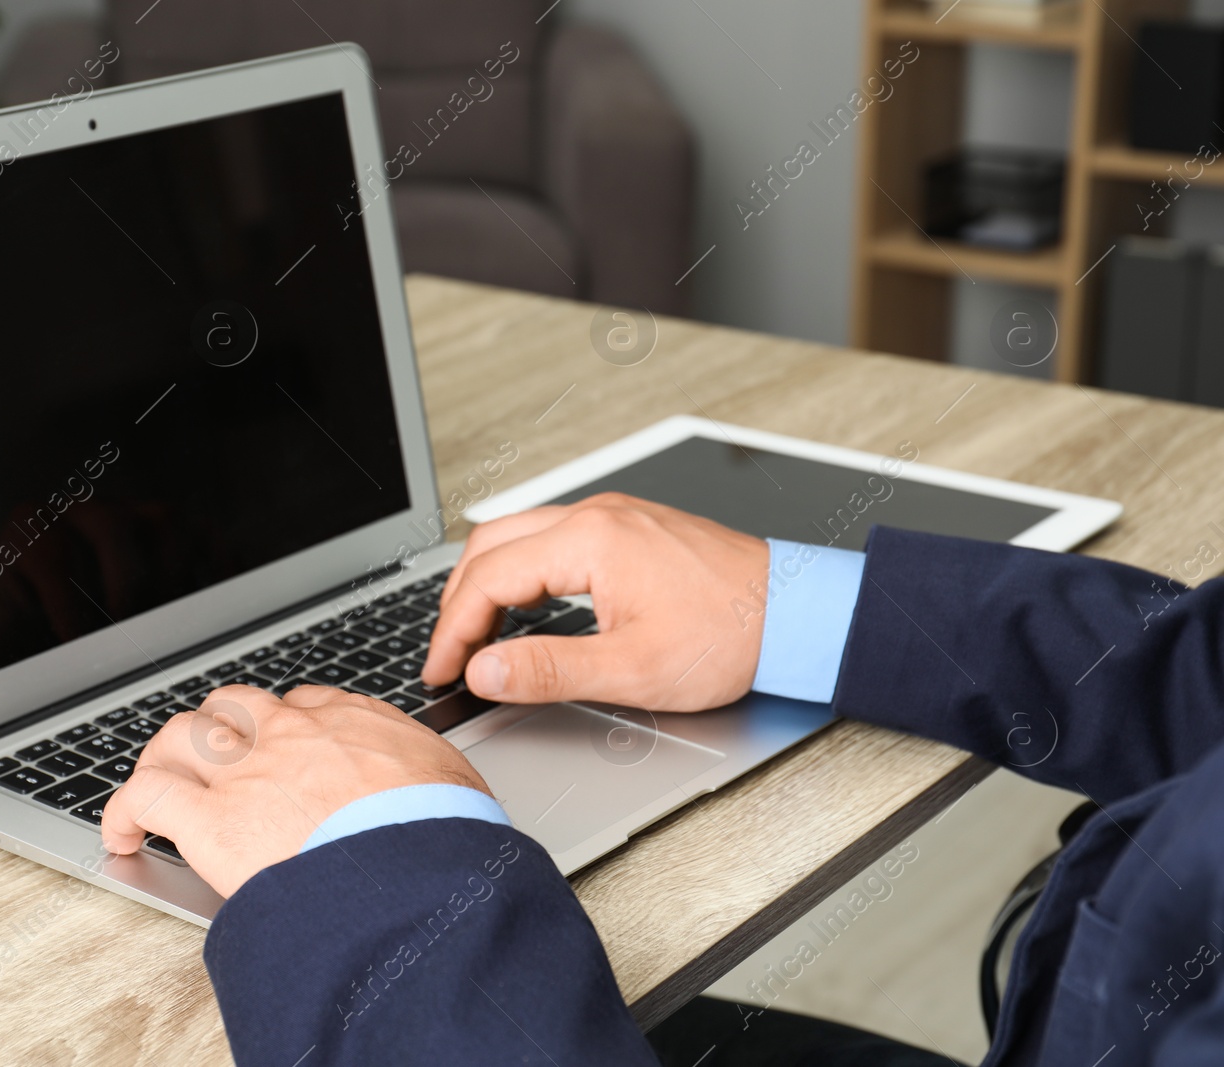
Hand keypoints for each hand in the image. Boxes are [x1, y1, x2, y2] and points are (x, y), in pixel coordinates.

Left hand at [100, 684, 491, 896]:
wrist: (417, 870)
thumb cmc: (446, 838)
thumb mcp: (458, 791)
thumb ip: (436, 785)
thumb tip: (450, 804)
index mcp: (354, 724)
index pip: (304, 706)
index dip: (284, 729)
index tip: (282, 753)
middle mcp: (294, 733)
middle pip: (234, 706)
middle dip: (218, 730)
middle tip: (214, 765)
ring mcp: (247, 770)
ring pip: (180, 734)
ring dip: (164, 760)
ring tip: (159, 791)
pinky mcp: (209, 818)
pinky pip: (144, 796)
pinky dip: (123, 812)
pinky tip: (121, 836)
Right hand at [422, 492, 769, 711]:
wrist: (798, 613)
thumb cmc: (731, 636)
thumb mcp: (632, 670)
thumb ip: (547, 670)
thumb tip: (484, 671)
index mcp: (591, 540)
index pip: (489, 578)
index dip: (453, 630)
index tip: (441, 669)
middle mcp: (597, 515)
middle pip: (491, 546)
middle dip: (458, 602)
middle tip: (448, 655)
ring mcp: (614, 516)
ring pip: (518, 536)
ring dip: (486, 583)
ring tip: (475, 636)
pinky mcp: (628, 528)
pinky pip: (550, 537)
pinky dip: (520, 572)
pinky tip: (522, 607)